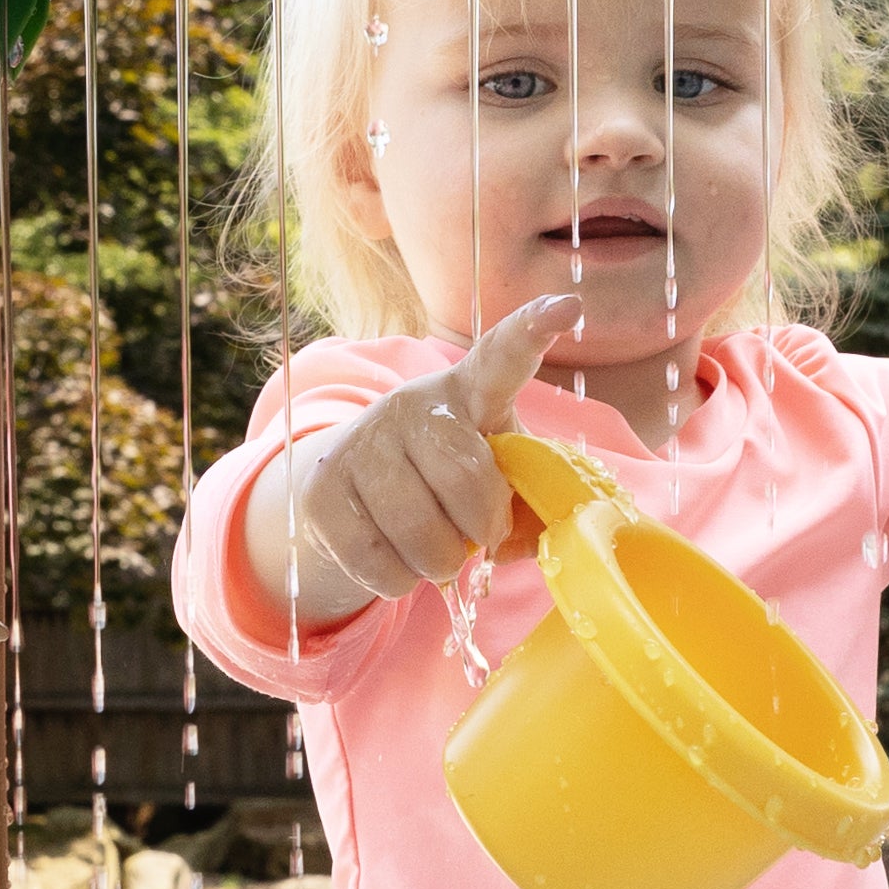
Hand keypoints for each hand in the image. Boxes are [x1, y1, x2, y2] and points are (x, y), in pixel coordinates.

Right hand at [242, 296, 577, 631]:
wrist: (349, 487)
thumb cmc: (447, 479)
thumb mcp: (496, 476)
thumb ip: (529, 502)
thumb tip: (529, 539)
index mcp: (469, 392)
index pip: (501, 358)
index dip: (533, 332)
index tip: (567, 307)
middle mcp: (412, 404)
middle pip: (466, 481)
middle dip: (481, 528)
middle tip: (475, 537)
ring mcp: (361, 444)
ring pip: (421, 534)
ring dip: (440, 564)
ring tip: (434, 550)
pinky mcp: (321, 491)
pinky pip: (377, 562)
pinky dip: (399, 581)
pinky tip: (396, 560)